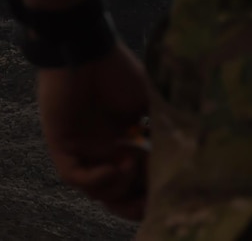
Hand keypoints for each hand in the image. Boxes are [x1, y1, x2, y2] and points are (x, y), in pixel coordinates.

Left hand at [35, 42, 151, 220]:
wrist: (85, 48)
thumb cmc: (116, 69)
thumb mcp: (149, 103)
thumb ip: (165, 127)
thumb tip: (191, 151)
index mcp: (120, 143)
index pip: (133, 181)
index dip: (149, 191)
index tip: (167, 189)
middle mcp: (100, 150)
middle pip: (114, 195)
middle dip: (133, 204)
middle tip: (150, 199)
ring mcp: (79, 148)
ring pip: (96, 191)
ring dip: (118, 187)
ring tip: (132, 162)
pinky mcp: (60, 143)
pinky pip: (74, 176)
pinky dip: (97, 180)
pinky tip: (115, 167)